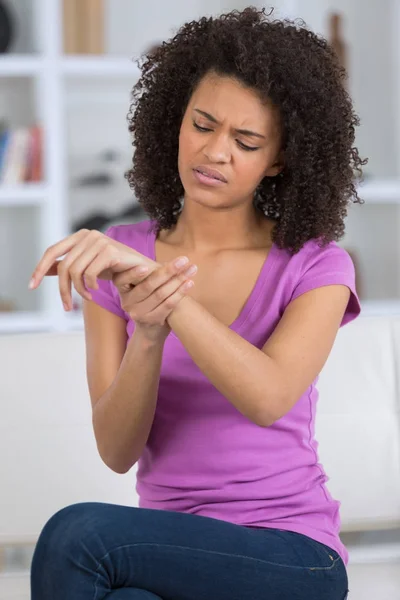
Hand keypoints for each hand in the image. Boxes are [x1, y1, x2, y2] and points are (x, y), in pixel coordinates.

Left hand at [29, 229, 154, 310]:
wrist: (144, 273)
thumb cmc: (117, 270)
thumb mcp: (88, 268)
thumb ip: (68, 266)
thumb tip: (45, 270)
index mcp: (81, 236)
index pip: (52, 251)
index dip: (40, 269)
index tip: (32, 286)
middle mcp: (89, 235)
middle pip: (63, 265)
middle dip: (62, 289)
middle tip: (66, 306)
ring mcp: (100, 241)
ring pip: (74, 271)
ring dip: (78, 291)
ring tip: (87, 298)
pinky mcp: (110, 251)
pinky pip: (89, 274)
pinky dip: (90, 287)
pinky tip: (95, 292)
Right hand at [112, 256, 196, 340]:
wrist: (150, 330)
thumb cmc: (150, 299)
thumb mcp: (145, 285)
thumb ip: (151, 272)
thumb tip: (167, 256)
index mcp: (122, 289)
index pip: (123, 279)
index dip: (134, 273)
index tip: (148, 265)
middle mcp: (127, 302)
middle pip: (148, 285)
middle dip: (168, 271)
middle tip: (184, 260)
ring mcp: (138, 313)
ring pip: (160, 294)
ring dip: (178, 280)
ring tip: (191, 270)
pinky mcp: (151, 321)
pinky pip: (168, 305)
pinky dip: (180, 293)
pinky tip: (190, 283)